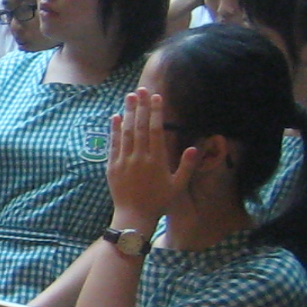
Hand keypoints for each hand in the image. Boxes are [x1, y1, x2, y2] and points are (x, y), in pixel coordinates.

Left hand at [105, 86, 193, 232]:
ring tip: (130, 97)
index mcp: (156, 161)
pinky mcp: (112, 166)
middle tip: (141, 89)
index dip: (156, 113)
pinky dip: (114, 130)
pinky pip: (113, 144)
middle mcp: (139, 158)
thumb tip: (193, 147)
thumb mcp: (177, 185)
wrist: (134, 216)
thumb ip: (186, 166)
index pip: (156, 131)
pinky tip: (116, 117)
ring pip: (126, 132)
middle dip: (141, 106)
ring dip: (128, 113)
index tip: (156, 97)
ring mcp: (124, 161)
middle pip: (140, 127)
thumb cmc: (159, 202)